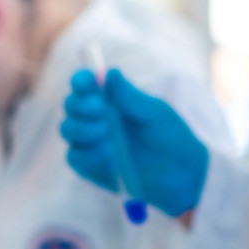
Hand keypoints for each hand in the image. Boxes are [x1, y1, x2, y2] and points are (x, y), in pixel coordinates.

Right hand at [60, 69, 209, 218]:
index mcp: (110, 99)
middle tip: (100, 109)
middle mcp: (95, 118)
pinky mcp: (90, 167)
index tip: (86, 82)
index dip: (81, 80)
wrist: (181, 174)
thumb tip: (109, 73)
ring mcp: (90, 143)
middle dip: (81, 105)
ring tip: (106, 132)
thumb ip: (130, 97)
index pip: (85, 83)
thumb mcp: (154, 113)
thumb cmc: (170, 137)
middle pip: (71, 105)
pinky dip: (86, 153)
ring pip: (67, 129)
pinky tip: (107, 155)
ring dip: (82, 127)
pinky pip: (74, 158)